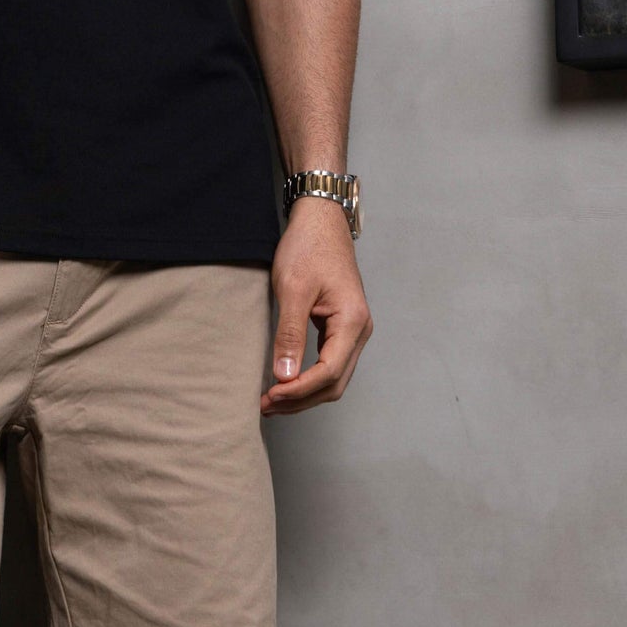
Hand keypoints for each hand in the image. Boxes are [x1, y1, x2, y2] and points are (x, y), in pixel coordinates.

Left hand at [262, 196, 372, 414]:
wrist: (320, 221)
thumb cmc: (308, 248)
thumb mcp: (293, 289)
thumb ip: (289, 334)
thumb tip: (284, 376)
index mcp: (352, 322)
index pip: (328, 373)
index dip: (299, 391)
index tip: (270, 396)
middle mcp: (360, 331)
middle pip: (334, 383)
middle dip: (300, 399)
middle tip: (266, 405)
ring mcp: (354, 330)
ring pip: (334, 378)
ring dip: (304, 392)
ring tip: (272, 400)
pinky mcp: (343, 327)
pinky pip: (330, 363)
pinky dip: (309, 378)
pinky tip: (286, 381)